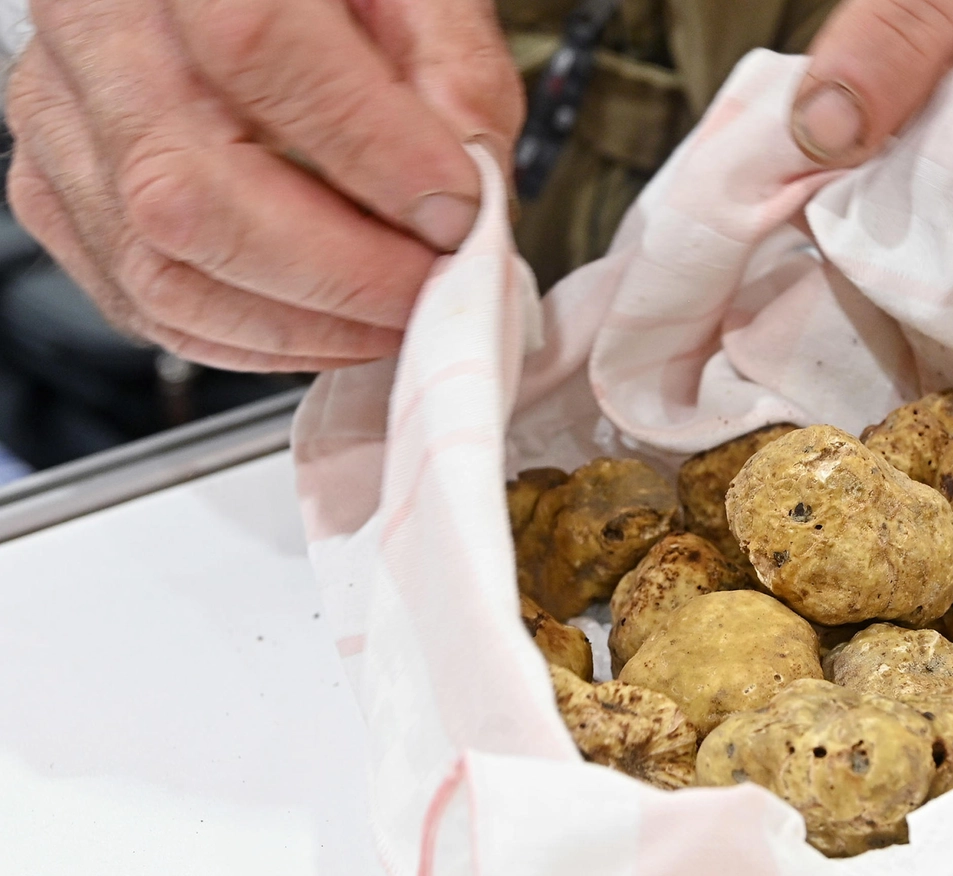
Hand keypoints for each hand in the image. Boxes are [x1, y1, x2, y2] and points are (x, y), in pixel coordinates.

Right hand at [6, 0, 521, 370]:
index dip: (374, 153)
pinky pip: (140, 301)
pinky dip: (249, 338)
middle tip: (432, 290)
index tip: (457, 215)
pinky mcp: (52, 190)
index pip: (258, 48)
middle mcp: (94, 25)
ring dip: (302, 325)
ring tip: (393, 318)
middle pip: (189, 189)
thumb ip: (452, 70)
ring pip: (159, 268)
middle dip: (342, 274)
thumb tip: (469, 194)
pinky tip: (324, 325)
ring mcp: (59, 115)